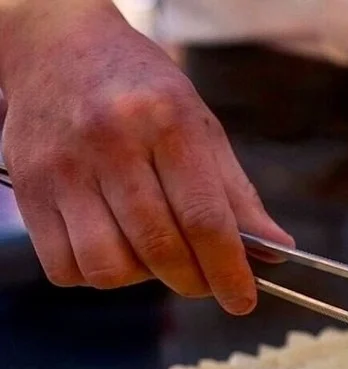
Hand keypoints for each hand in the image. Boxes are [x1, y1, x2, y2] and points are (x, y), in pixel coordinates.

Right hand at [0, 3, 292, 313]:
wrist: (59, 46)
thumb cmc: (144, 92)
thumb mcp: (201, 127)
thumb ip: (236, 194)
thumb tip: (277, 251)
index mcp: (166, 121)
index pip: (204, 218)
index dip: (228, 271)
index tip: (243, 301)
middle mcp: (110, 142)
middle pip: (160, 248)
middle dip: (194, 281)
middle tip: (207, 281)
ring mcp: (62, 167)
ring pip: (109, 268)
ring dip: (143, 278)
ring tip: (155, 253)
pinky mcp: (27, 188)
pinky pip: (66, 267)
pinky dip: (97, 275)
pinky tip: (114, 246)